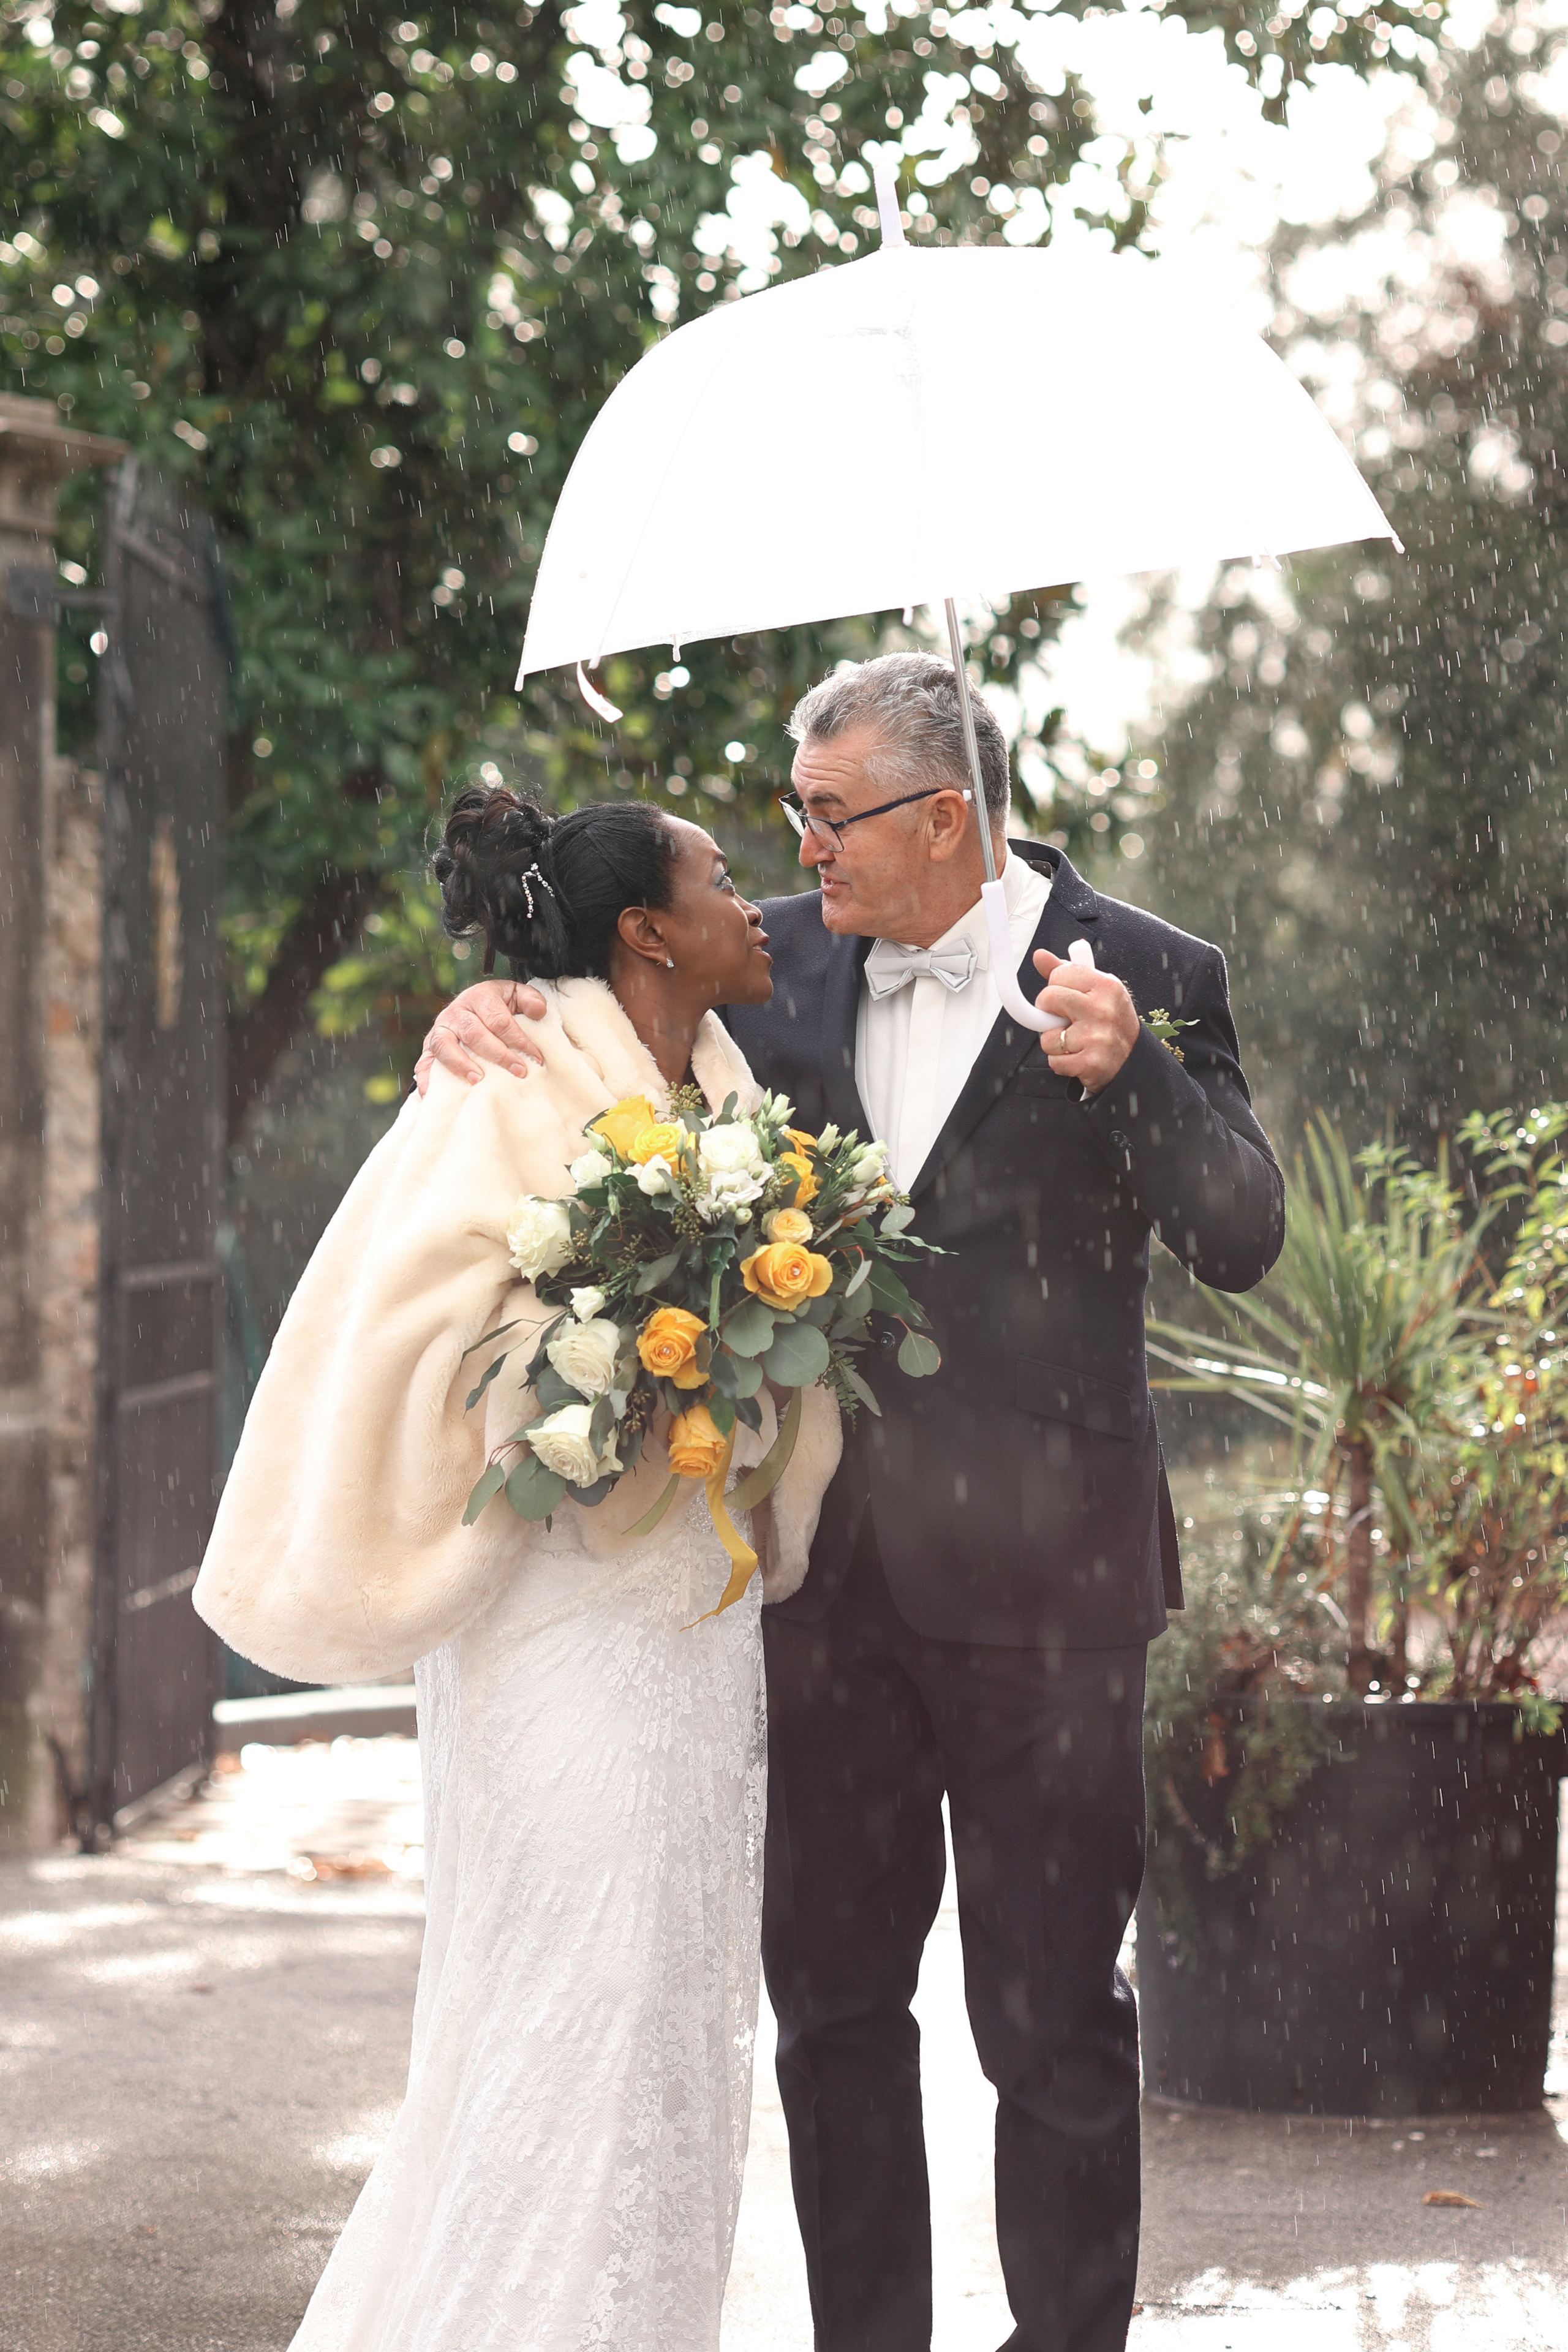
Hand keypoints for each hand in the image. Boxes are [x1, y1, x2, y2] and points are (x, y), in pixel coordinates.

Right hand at [414, 979, 548, 1094]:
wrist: (471, 1006)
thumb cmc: (498, 1006)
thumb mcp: (516, 995)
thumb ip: (530, 999)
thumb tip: (538, 1011)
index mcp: (479, 997)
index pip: (499, 1020)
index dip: (519, 1040)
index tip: (537, 1059)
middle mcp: (456, 1012)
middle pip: (475, 1033)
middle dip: (498, 1054)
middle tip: (519, 1071)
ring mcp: (440, 1030)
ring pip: (445, 1045)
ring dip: (460, 1064)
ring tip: (478, 1080)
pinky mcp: (429, 1048)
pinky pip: (424, 1062)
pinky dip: (427, 1079)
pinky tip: (434, 1094)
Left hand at [1032, 950, 1139, 1097]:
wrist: (1133, 1058)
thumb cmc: (1110, 1020)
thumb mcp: (1096, 990)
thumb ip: (1067, 972)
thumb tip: (1039, 955)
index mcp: (1106, 986)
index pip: (1059, 974)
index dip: (1055, 986)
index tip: (1064, 997)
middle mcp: (1102, 1009)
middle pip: (1048, 998)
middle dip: (1048, 1011)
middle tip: (1062, 1018)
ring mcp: (1097, 1037)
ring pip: (1047, 1036)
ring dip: (1054, 1041)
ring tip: (1074, 1039)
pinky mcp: (1090, 1062)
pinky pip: (1054, 1060)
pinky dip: (1061, 1062)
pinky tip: (1077, 1056)